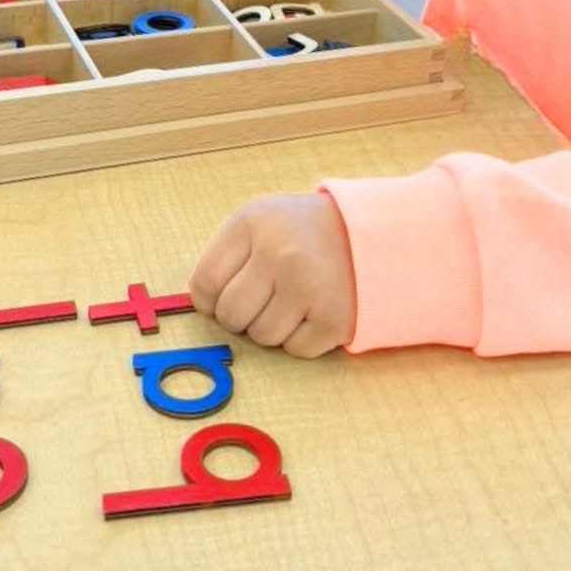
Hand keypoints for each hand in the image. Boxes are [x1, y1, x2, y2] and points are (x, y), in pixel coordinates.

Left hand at [189, 193, 356, 357]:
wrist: (368, 232)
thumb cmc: (301, 232)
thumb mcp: (261, 220)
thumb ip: (226, 255)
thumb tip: (201, 305)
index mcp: (253, 221)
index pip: (204, 283)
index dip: (210, 300)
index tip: (228, 294)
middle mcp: (279, 252)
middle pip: (230, 315)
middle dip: (241, 316)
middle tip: (265, 297)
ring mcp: (309, 286)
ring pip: (261, 337)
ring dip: (272, 327)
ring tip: (293, 299)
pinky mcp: (334, 319)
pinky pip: (295, 349)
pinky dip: (302, 338)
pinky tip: (315, 310)